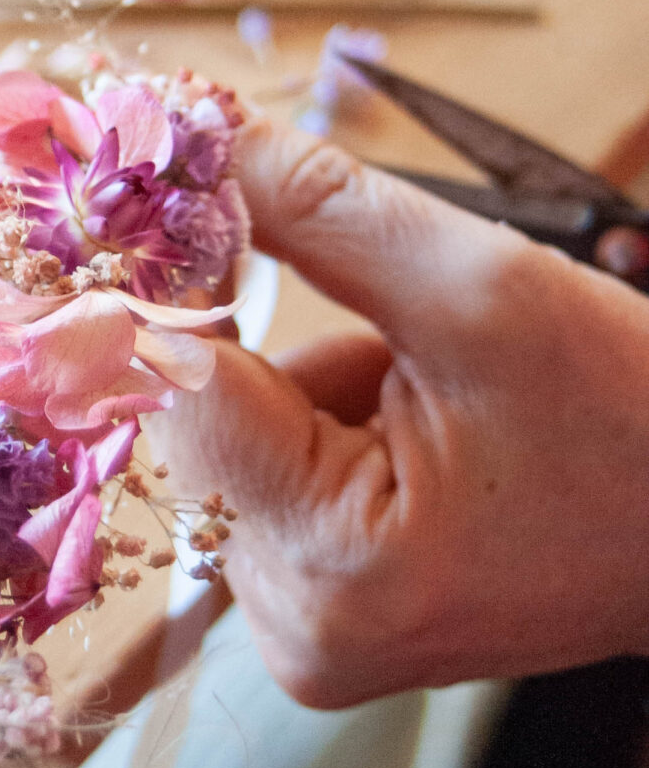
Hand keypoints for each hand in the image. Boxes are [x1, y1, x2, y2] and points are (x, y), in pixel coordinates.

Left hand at [162, 116, 648, 707]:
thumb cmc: (642, 426)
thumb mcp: (485, 290)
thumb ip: (318, 211)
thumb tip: (195, 137)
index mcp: (332, 565)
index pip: (176, 386)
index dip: (166, 268)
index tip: (178, 170)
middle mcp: (297, 624)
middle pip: (191, 419)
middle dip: (249, 323)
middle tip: (319, 256)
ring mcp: (309, 630)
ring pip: (231, 441)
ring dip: (302, 370)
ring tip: (432, 382)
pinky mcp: (327, 614)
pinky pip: (273, 476)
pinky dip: (324, 416)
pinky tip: (422, 418)